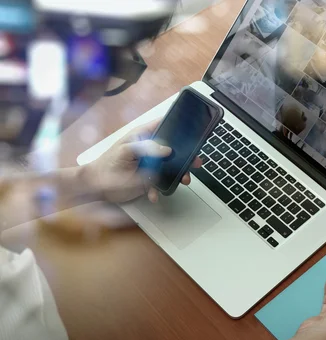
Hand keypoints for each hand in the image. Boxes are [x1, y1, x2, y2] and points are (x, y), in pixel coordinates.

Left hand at [83, 120, 201, 202]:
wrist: (96, 187)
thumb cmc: (107, 166)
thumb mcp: (126, 152)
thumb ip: (146, 147)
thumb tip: (167, 149)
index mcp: (143, 136)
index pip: (163, 124)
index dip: (178, 125)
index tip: (192, 131)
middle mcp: (149, 149)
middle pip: (173, 148)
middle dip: (186, 155)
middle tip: (196, 162)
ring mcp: (151, 164)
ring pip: (172, 167)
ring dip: (179, 174)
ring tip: (183, 180)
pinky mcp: (149, 179)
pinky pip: (161, 183)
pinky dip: (160, 190)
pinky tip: (154, 194)